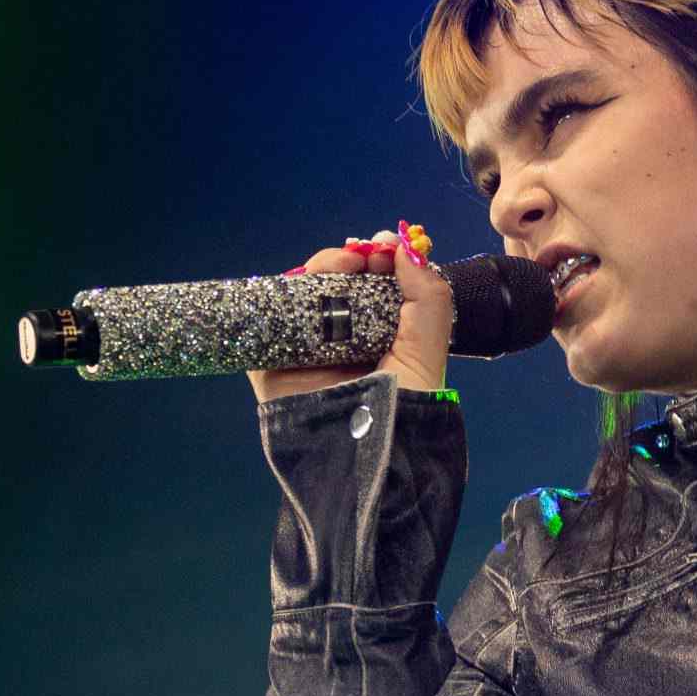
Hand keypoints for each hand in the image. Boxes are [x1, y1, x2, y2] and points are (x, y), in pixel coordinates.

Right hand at [247, 230, 453, 403]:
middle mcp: (341, 343)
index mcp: (377, 340)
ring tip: (344, 263)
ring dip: (322, 269)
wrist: (370, 449)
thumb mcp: (428, 347)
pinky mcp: (274, 363)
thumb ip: (427, 296)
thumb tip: (407, 248)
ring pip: (303, 294)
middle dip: (349, 260)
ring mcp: (306, 351)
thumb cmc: (406, 403)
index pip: (370, 289)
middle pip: (334, 285)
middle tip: (366, 253)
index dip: (376, 262)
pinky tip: (307, 283)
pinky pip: (268, 319)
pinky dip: (281, 294)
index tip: (386, 246)